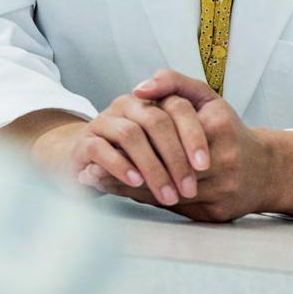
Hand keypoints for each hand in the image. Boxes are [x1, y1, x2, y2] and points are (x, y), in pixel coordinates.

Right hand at [67, 90, 209, 206]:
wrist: (90, 160)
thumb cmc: (137, 152)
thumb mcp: (164, 146)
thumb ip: (184, 141)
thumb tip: (208, 159)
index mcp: (152, 99)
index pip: (177, 106)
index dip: (192, 134)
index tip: (204, 164)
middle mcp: (128, 105)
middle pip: (157, 120)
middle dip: (175, 156)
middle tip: (188, 187)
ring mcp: (105, 121)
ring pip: (131, 134)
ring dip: (152, 166)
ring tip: (167, 194)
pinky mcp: (85, 142)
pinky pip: (101, 149)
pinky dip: (121, 166)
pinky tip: (136, 183)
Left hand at [85, 70, 279, 221]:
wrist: (264, 170)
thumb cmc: (227, 129)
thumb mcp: (207, 98)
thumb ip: (174, 84)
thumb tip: (140, 88)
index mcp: (218, 128)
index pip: (168, 137)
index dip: (133, 143)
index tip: (103, 143)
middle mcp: (223, 161)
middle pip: (164, 169)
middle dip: (124, 171)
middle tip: (91, 170)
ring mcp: (222, 192)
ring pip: (166, 193)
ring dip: (129, 190)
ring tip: (98, 184)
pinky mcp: (216, 214)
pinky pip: (174, 211)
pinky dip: (147, 202)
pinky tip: (123, 197)